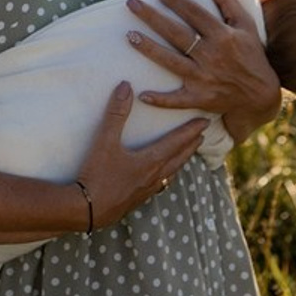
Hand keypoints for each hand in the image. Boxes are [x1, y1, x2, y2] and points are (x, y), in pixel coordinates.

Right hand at [75, 82, 208, 230]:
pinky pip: (161, 183)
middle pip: (179, 158)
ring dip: (182, 160)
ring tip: (187, 153)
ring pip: (172, 172)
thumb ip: (116, 113)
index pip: (176, 142)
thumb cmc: (98, 174)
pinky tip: (162, 176)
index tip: (205, 122)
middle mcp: (154, 176)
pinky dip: (168, 174)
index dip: (190, 130)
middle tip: (202, 136)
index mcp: (151, 161)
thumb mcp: (105, 140)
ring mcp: (148, 189)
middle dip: (191, 145)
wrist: (90, 209)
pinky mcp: (139, 198)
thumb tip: (126, 86)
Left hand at [124, 0, 280, 141]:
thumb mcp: (245, 25)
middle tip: (131, 4)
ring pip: (171, 61)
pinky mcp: (200, 97)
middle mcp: (211, 55)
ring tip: (129, 36)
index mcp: (222, 36)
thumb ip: (227, 0)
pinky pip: (178, 100)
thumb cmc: (252, 56)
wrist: (261, 95)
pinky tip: (143, 95)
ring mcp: (204, 78)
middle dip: (152, 18)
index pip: (194, 14)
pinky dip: (161, 99)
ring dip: (150, 50)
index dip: (176, 1)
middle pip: (176, 33)